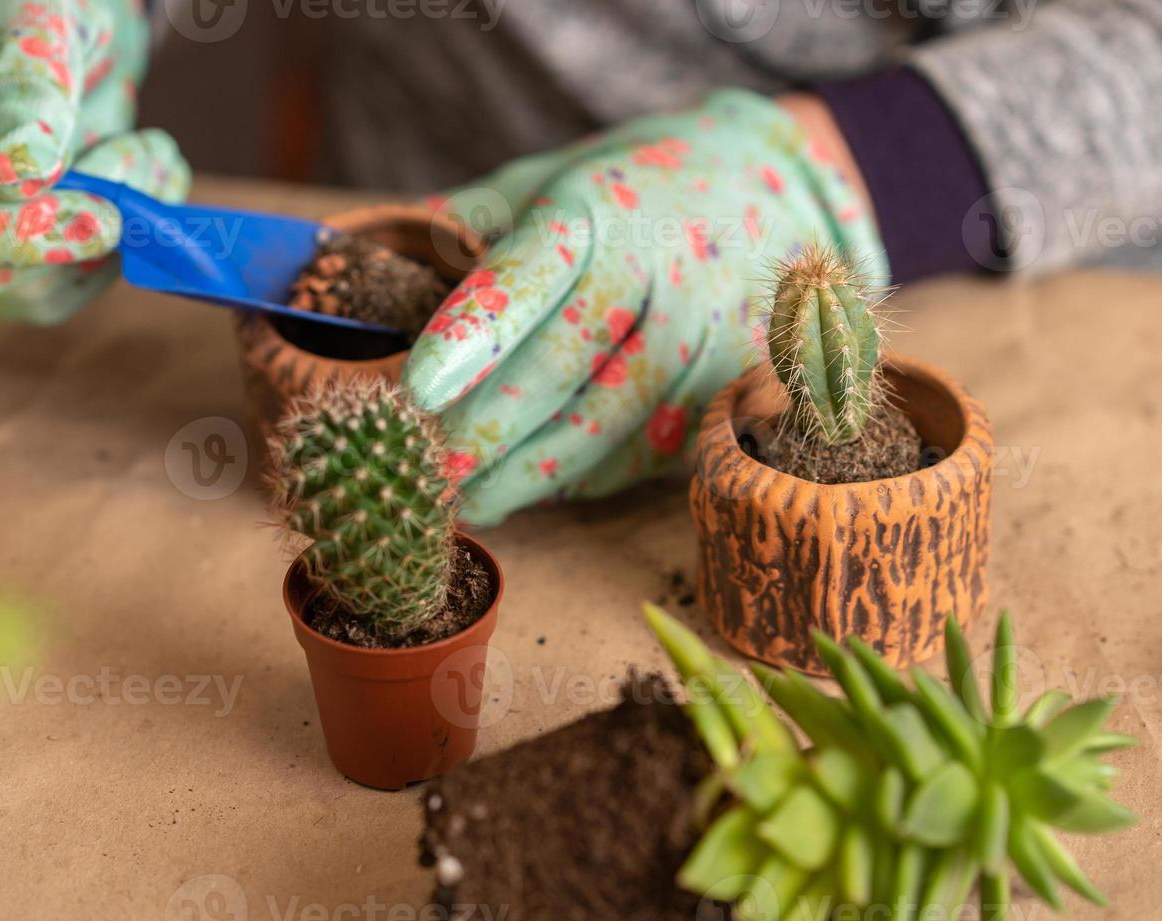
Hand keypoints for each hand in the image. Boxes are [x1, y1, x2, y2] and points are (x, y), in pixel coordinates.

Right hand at [0, 0, 189, 323]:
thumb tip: (17, 176)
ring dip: (120, 228)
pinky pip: (78, 284)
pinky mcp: (25, 257)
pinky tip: (148, 174)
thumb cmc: (36, 4)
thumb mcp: (30, 16)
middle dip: (86, 223)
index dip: (13, 234)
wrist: (72, 26)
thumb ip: (24, 85)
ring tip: (145, 147)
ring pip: (42, 289)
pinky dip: (134, 242)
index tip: (103, 214)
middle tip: (140, 153)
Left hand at [404, 89, 885, 525]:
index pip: (529, 273)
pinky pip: (646, 452)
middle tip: (421, 474)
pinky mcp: (734, 389)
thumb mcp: (554, 177)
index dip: (471, 335)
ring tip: (466, 502)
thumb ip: (474, 224)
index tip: (414, 390)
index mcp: (599, 207)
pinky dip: (582, 479)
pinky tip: (533, 489)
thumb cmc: (633, 193)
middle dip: (484, 430)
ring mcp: (706, 334)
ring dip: (528, 475)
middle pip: (563, 368)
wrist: (776, 192)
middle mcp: (661, 270)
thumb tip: (386, 276)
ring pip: (606, 427)